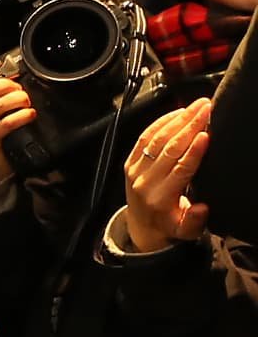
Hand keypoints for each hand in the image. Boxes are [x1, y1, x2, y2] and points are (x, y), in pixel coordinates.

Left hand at [119, 99, 212, 254]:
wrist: (142, 228)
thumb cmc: (170, 226)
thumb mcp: (185, 231)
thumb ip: (194, 221)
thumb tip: (201, 208)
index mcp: (160, 198)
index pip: (180, 169)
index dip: (194, 151)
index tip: (207, 134)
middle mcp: (144, 182)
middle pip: (169, 148)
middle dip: (189, 126)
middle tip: (207, 108)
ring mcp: (135, 170)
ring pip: (157, 139)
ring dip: (178, 119)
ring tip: (198, 105)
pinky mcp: (130, 162)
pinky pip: (144, 138)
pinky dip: (161, 122)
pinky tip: (178, 112)